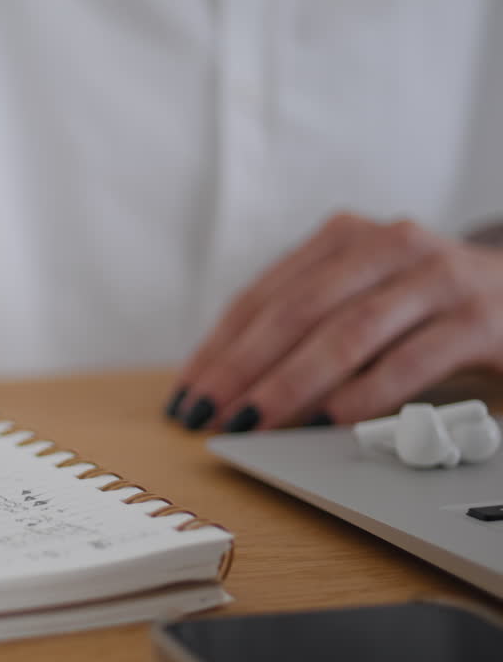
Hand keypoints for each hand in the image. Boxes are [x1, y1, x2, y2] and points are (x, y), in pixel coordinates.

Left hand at [168, 213, 502, 431]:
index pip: (264, 296)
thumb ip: (306, 328)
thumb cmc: (430, 306)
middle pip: (296, 311)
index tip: (187, 392)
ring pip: (347, 332)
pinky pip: (411, 358)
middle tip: (208, 413)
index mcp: (345, 239)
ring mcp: (436, 278)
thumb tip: (230, 386)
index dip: (219, 348)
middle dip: (243, 368)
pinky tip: (330, 420)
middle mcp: (387, 246)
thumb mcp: (363, 302)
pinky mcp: (479, 319)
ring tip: (253, 422)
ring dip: (291, 384)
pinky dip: (366, 391)